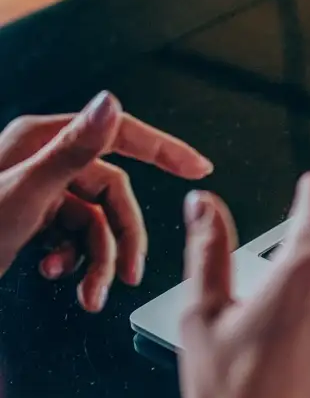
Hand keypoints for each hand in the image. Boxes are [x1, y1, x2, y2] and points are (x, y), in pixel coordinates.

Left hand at [0, 91, 211, 310]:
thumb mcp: (25, 193)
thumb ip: (73, 149)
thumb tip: (110, 103)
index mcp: (44, 141)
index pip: (119, 134)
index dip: (163, 149)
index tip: (196, 167)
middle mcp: (44, 160)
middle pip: (111, 193)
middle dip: (122, 238)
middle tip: (128, 275)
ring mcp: (38, 190)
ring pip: (93, 222)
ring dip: (95, 261)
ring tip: (87, 295)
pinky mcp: (31, 217)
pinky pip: (71, 237)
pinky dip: (71, 262)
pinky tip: (53, 277)